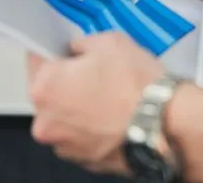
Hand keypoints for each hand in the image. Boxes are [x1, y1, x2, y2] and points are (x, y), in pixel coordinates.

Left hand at [29, 33, 162, 174]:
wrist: (165, 122)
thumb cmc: (136, 82)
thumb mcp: (110, 41)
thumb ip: (83, 42)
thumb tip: (77, 49)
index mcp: (45, 87)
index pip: (36, 58)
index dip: (55, 49)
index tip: (68, 49)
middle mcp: (46, 121)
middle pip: (50, 91)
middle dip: (69, 80)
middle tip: (99, 72)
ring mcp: (64, 146)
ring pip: (66, 116)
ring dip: (80, 106)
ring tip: (112, 96)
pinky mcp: (84, 161)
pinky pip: (82, 136)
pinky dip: (94, 126)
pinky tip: (117, 115)